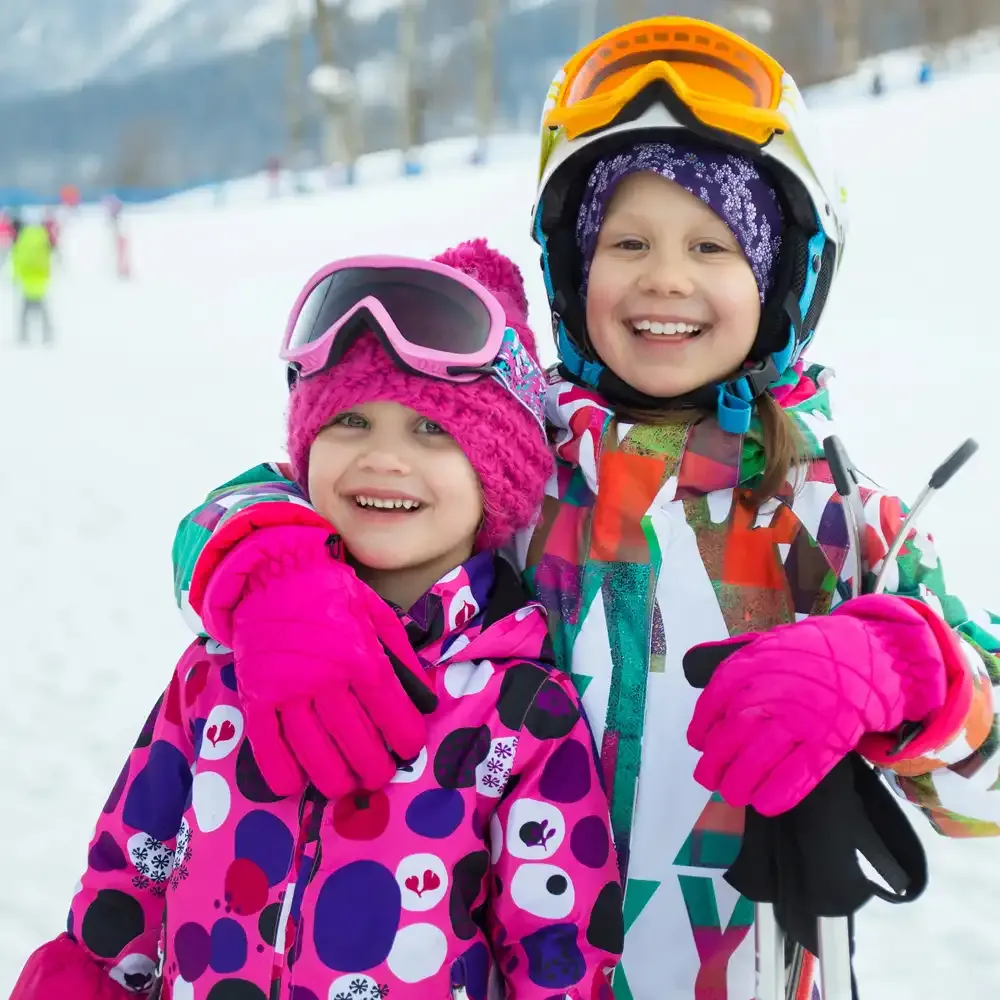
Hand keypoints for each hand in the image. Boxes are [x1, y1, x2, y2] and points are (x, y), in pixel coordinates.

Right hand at [201, 525, 435, 798]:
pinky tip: (296, 784)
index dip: (405, 739)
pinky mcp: (256, 699)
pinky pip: (267, 749)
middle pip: (357, 744)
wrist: (270, 575)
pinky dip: (282, 774)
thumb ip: (400, 657)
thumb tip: (423, 698)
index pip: (391, 714)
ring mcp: (287, 693)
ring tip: (346, 783)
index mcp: (360, 657)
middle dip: (374, 768)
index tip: (409, 748)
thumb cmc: (329, 593)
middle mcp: (325, 680)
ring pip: (315, 756)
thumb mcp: (377, 613)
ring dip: (335, 780)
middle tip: (378, 773)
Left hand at [684, 595, 947, 815]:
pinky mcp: (826, 740)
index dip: (701, 729)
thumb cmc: (801, 658)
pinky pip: (798, 773)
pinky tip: (764, 804)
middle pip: (730, 737)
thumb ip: (731, 664)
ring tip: (732, 795)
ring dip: (739, 783)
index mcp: (747, 668)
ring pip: (758, 759)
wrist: (857, 656)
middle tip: (709, 779)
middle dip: (715, 764)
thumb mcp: (761, 647)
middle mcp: (769, 694)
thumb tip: (693, 671)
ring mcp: (799, 718)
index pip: (712, 704)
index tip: (699, 743)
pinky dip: (778, 792)